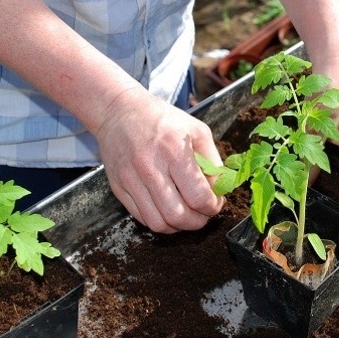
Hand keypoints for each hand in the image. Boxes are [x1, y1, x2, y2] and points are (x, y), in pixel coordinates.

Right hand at [96, 91, 224, 233]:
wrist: (119, 111)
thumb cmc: (162, 119)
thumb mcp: (196, 130)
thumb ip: (213, 161)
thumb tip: (220, 190)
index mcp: (174, 151)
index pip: (198, 196)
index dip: (212, 207)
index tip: (216, 203)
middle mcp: (150, 168)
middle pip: (178, 216)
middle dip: (198, 222)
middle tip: (203, 213)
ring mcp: (131, 180)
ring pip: (159, 223)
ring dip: (178, 226)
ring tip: (186, 214)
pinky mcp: (119, 188)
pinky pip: (142, 218)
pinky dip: (160, 221)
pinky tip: (168, 209)